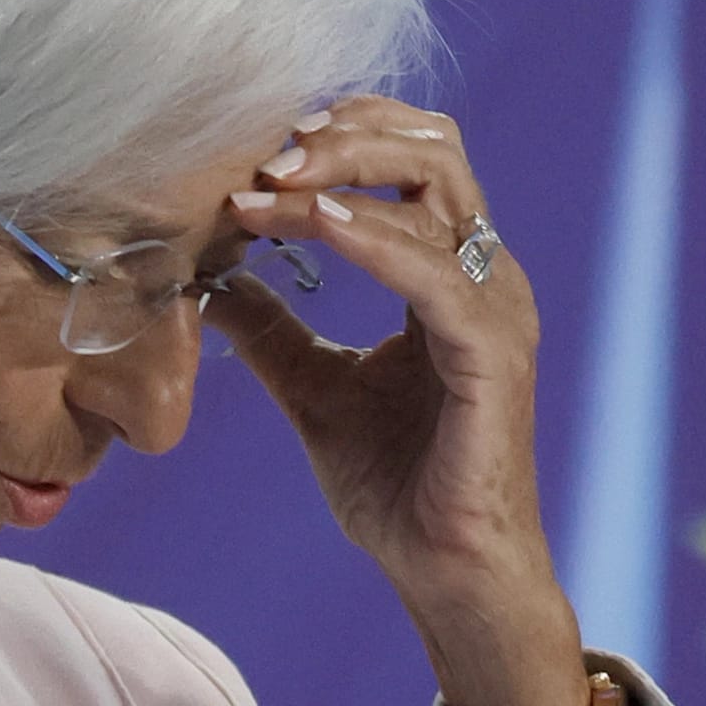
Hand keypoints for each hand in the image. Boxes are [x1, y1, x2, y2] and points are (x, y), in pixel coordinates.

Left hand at [213, 96, 592, 705]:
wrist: (446, 571)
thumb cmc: (400, 488)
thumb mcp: (314, 389)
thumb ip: (271, 330)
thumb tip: (207, 280)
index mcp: (452, 277)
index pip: (414, 162)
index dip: (342, 138)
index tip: (258, 154)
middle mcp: (487, 278)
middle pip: (434, 149)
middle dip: (345, 133)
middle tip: (263, 153)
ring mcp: (498, 310)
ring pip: (436, 190)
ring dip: (343, 175)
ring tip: (268, 185)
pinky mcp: (493, 354)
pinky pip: (434, 273)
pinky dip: (371, 239)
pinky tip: (313, 226)